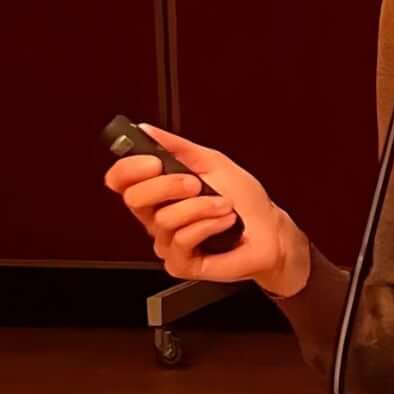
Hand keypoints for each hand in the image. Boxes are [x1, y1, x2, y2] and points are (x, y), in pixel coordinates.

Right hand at [101, 124, 306, 293]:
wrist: (271, 232)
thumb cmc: (245, 201)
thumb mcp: (212, 162)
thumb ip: (177, 147)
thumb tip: (147, 130)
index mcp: (159, 192)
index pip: (121, 180)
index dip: (129, 168)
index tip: (153, 161)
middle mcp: (158, 217)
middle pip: (134, 199)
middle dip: (167, 185)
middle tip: (196, 183)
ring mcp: (167, 242)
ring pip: (163, 219)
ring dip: (201, 206)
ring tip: (224, 205)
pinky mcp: (180, 263)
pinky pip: (182, 240)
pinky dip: (208, 225)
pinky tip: (224, 222)